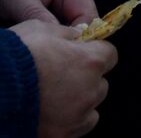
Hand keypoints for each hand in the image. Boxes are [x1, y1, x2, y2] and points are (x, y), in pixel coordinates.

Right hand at [10, 21, 115, 136]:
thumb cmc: (15, 57)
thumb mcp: (41, 29)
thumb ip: (66, 34)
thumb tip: (76, 36)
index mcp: (90, 61)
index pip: (109, 55)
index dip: (94, 52)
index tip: (80, 54)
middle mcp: (90, 90)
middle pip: (100, 83)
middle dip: (86, 78)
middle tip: (62, 76)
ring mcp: (77, 115)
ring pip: (91, 106)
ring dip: (80, 100)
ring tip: (56, 96)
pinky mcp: (62, 134)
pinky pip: (79, 127)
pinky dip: (71, 120)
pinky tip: (54, 113)